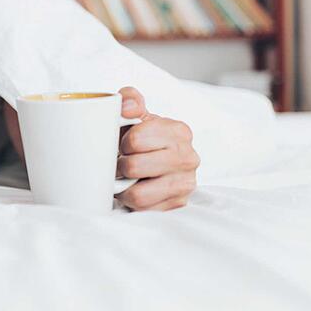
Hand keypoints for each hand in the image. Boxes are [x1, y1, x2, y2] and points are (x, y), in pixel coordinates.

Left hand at [114, 86, 199, 210]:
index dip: (122, 143)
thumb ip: (130, 100)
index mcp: (179, 131)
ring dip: (124, 187)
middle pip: (134, 167)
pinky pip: (143, 210)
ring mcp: (186, 184)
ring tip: (125, 178)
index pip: (135, 139)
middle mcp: (189, 157)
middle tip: (121, 163)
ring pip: (138, 194)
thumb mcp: (133, 114)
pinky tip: (134, 190)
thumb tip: (126, 107)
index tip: (124, 144)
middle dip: (121, 166)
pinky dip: (131, 202)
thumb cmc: (138, 138)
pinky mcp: (177, 206)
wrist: (148, 164)